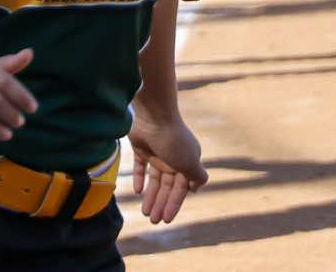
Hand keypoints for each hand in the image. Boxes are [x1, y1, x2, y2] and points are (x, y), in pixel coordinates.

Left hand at [128, 109, 206, 224]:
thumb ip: (197, 176)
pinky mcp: (142, 146)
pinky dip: (139, 178)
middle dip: (161, 204)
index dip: (174, 204)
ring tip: (145, 212)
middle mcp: (173, 158)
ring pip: (154, 180)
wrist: (153, 115)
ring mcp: (157, 152)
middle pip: (166, 186)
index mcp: (187, 162)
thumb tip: (197, 188)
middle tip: (153, 220)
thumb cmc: (174, 140)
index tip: (167, 219)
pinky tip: (137, 191)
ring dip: (150, 196)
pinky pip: (140, 166)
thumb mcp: (190, 161)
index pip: (181, 188)